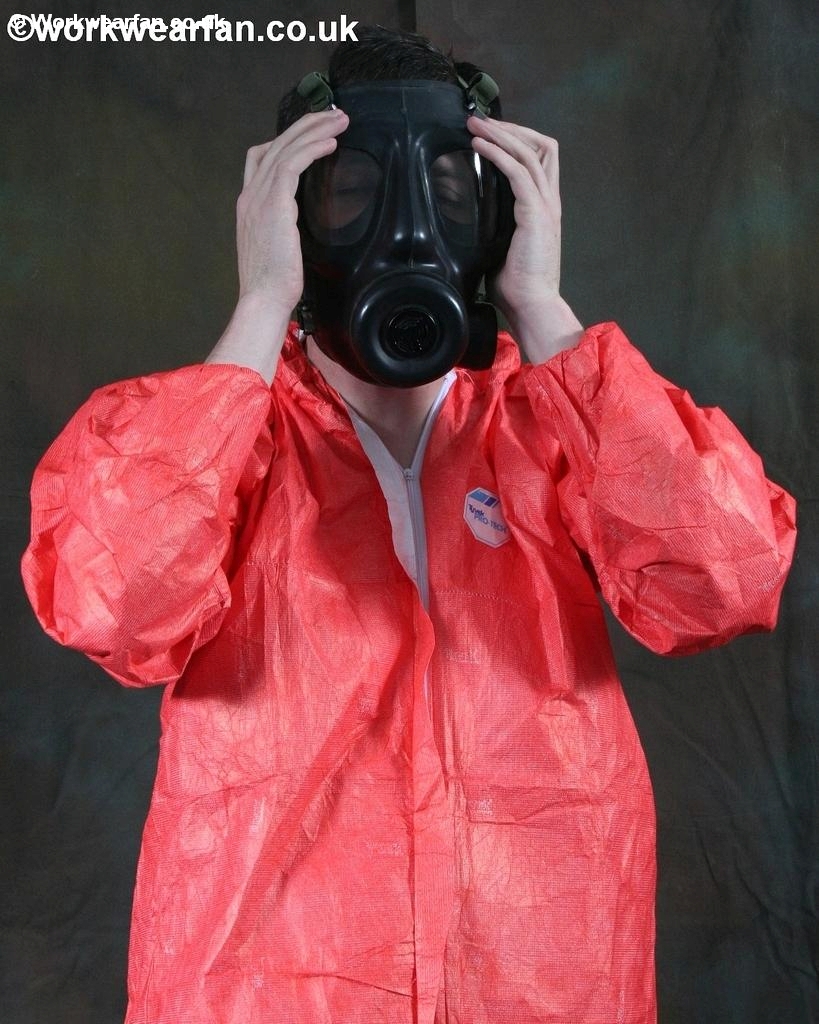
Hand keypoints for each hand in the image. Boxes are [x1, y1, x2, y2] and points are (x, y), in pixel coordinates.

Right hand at [236, 109, 348, 316]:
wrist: (264, 298)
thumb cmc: (274, 283)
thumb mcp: (276, 247)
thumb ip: (283, 226)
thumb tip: (298, 223)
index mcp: (249, 204)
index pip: (262, 157)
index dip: (286, 139)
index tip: (311, 132)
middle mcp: (250, 195)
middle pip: (276, 144)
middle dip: (305, 125)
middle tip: (333, 114)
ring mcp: (259, 197)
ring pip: (285, 147)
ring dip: (314, 130)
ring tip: (339, 121)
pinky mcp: (274, 204)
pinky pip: (293, 164)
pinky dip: (312, 149)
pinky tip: (331, 143)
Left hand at [468, 115, 581, 360]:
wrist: (532, 306)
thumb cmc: (516, 287)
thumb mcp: (499, 248)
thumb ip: (492, 228)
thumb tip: (464, 221)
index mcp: (543, 209)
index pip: (539, 159)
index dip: (516, 141)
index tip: (488, 135)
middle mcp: (550, 201)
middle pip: (541, 146)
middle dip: (510, 128)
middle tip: (478, 121)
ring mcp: (546, 205)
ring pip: (530, 151)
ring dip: (501, 133)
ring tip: (474, 124)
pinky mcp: (536, 212)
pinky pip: (518, 170)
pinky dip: (498, 152)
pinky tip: (478, 145)